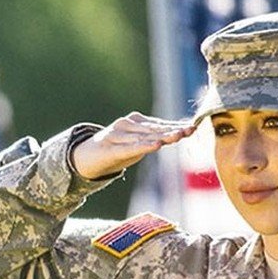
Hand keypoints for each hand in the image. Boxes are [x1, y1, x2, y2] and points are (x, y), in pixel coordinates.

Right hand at [71, 113, 194, 180]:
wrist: (85, 156)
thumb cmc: (116, 149)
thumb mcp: (137, 142)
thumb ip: (156, 137)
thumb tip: (182, 132)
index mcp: (135, 122)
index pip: (159, 124)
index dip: (175, 126)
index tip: (192, 127)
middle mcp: (126, 124)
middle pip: (154, 129)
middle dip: (172, 130)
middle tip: (189, 130)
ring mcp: (116, 135)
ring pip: (144, 137)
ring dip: (162, 137)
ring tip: (178, 136)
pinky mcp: (110, 148)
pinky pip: (129, 148)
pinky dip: (143, 146)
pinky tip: (155, 146)